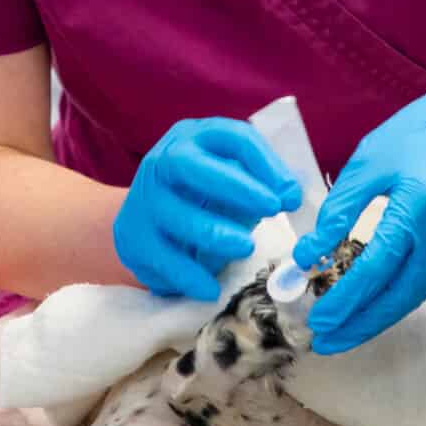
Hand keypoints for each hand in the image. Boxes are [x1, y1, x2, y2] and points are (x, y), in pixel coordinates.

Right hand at [113, 118, 302, 301]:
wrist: (144, 221)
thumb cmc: (202, 196)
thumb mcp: (231, 181)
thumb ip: (262, 185)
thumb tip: (292, 196)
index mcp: (194, 138)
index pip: (230, 137)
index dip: (265, 163)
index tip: (289, 195)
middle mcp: (163, 161)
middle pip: (190, 165)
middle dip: (234, 186)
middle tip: (271, 209)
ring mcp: (144, 199)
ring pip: (174, 213)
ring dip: (213, 231)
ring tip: (245, 247)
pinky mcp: (134, 237)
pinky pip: (162, 257)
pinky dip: (189, 274)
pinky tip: (211, 288)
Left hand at [291, 69, 425, 354]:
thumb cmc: (418, 134)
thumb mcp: (369, 160)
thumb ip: (339, 210)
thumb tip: (308, 256)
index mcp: (419, 205)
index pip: (377, 268)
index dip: (346, 300)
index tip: (318, 322)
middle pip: (400, 296)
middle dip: (361, 324)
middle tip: (326, 343)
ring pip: (417, 293)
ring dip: (380, 313)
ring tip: (344, 327)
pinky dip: (402, 291)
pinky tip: (377, 298)